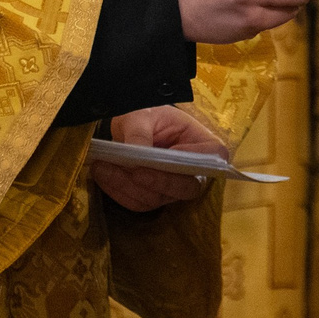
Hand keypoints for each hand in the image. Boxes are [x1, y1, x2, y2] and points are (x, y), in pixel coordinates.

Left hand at [90, 104, 226, 213]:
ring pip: (158, 197)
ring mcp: (173, 187)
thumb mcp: (141, 114)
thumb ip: (140, 132)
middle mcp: (192, 170)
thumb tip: (138, 156)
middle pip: (187, 187)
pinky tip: (103, 174)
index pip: (214, 155)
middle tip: (134, 170)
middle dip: (158, 181)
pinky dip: (118, 191)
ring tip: (104, 166)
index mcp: (200, 140)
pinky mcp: (153, 197)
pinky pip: (138, 203)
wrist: (128, 128)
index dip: (197, 159)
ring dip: (129, 186)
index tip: (171, 153)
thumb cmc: (144, 115)